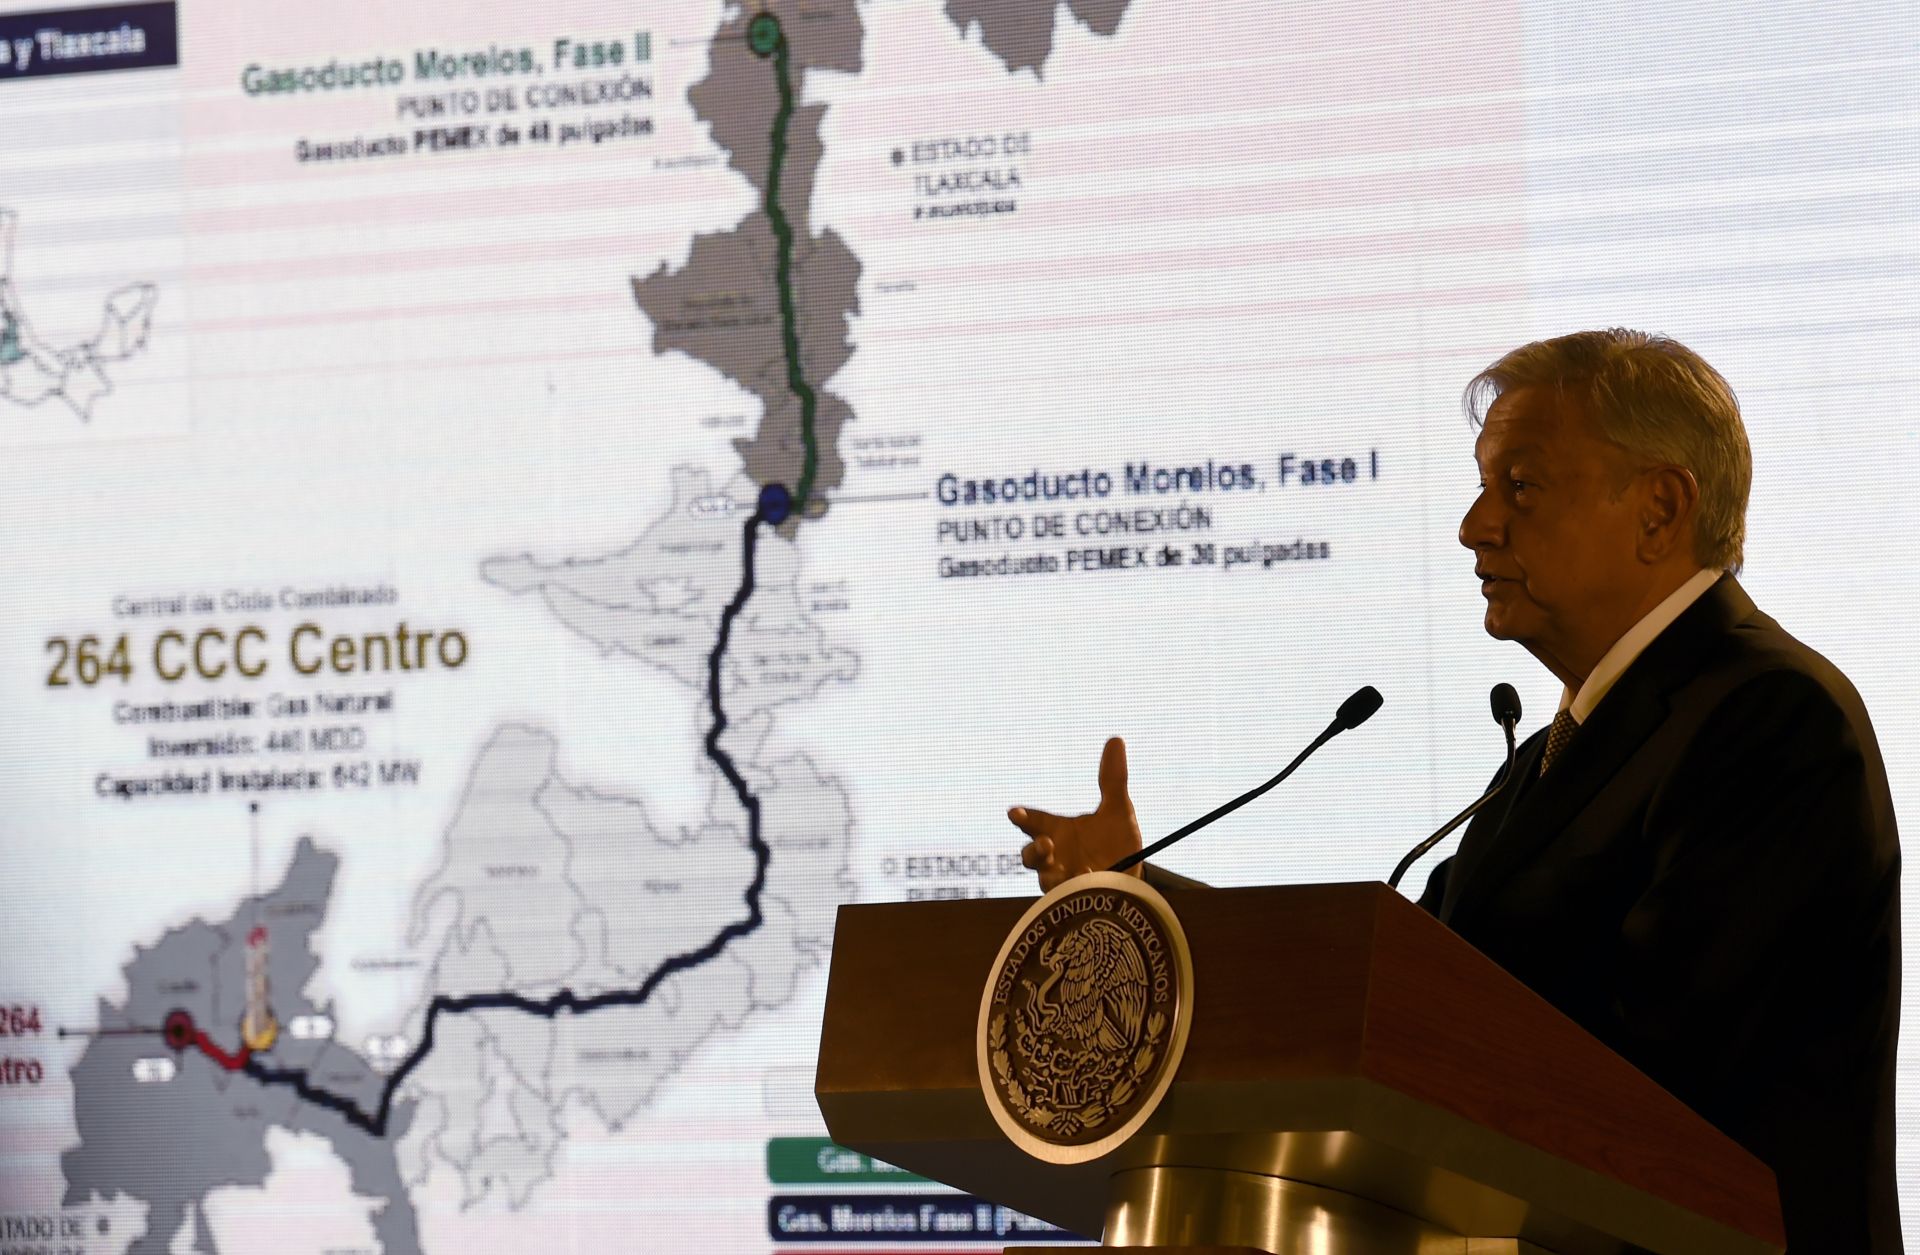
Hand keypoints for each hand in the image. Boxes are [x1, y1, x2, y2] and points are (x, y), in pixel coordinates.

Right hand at [1010, 737, 1143, 890]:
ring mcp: (1063, 883)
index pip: (1034, 822)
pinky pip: (1068, 900)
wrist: (1130, 883)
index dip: (1023, 817)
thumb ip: (1113, 779)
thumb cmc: (1117, 846)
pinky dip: (1077, 891)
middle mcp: (1054, 858)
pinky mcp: (1074, 903)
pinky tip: (1092, 881)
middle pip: (1030, 856)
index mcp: (1057, 832)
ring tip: (1073, 870)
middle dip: (1034, 851)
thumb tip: (1116, 739)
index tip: (1014, 812)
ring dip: (1052, 875)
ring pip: (1046, 881)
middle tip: (1047, 843)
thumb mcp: (1119, 811)